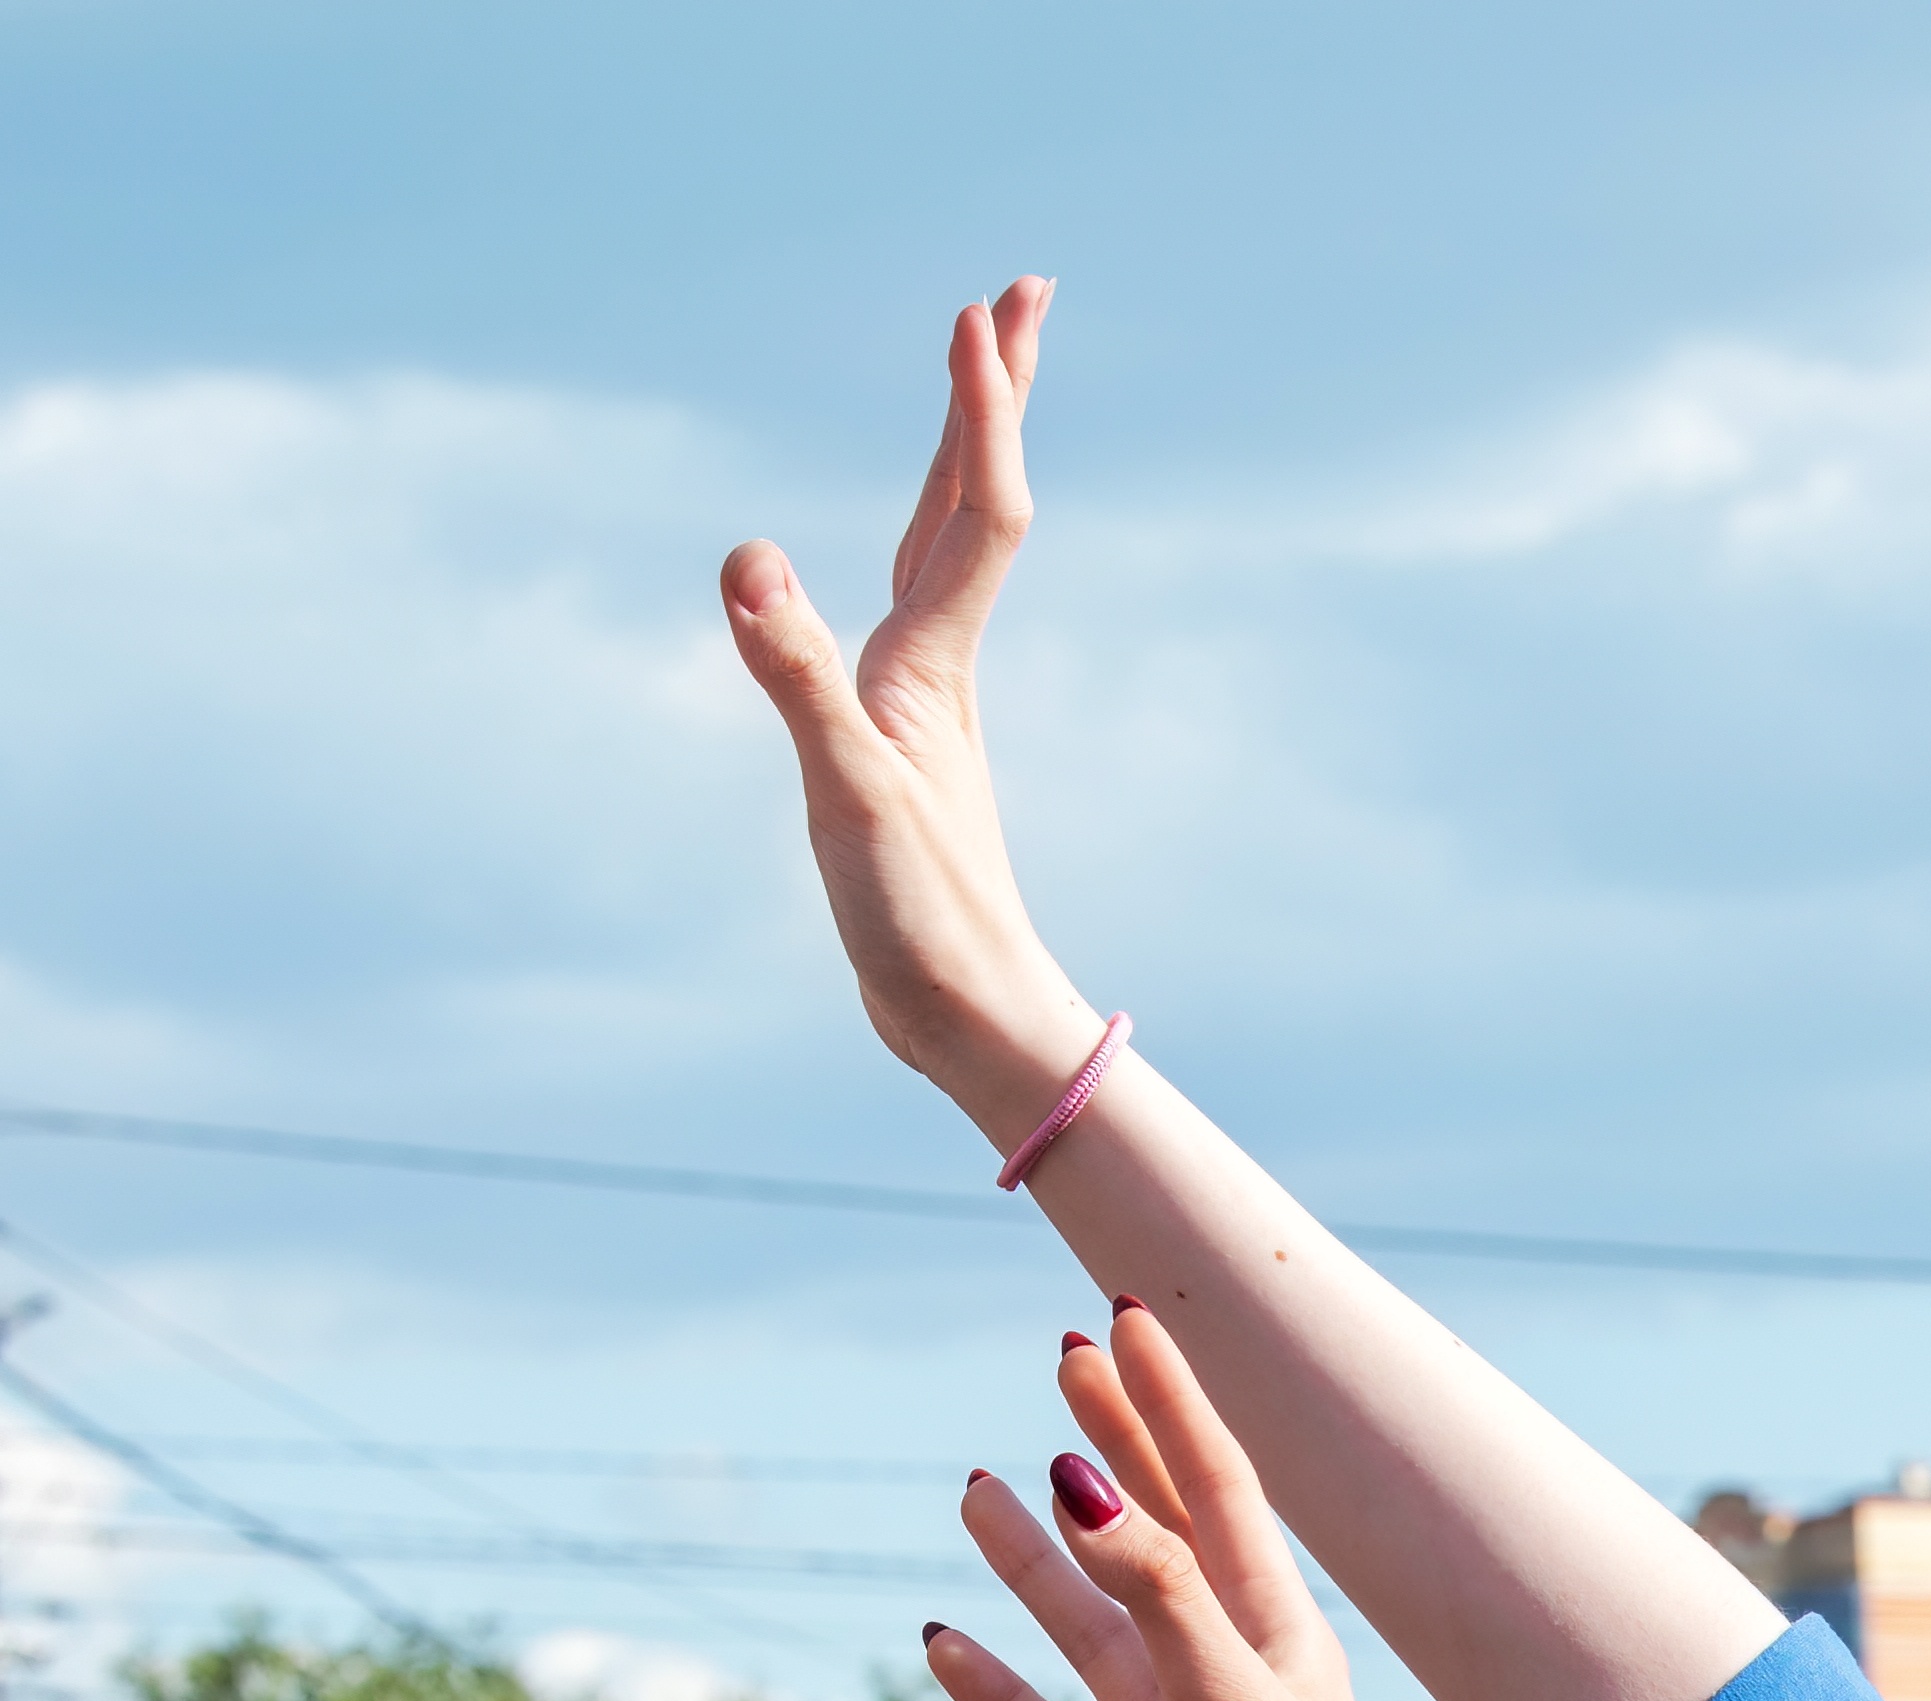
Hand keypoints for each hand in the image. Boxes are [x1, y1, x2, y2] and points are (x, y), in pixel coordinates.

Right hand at [719, 285, 1108, 1139]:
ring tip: (978, 377)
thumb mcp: (844, 796)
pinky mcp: (906, 735)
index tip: (983, 312)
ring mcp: (928, 697)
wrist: (971, 1019)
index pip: (974, 508)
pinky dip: (921, 543)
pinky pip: (917, 603)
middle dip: (995, 392)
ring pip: (952, 544)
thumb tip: (748, 563)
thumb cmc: (920, 920)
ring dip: (966, 451)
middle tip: (1021, 292)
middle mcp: (942, 664)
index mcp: (933, 665)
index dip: (979, 409)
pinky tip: (909, 556)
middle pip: (976, 498)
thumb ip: (794, 678)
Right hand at [921, 1309, 1559, 1700]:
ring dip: (1035, 1558)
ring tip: (976, 1483)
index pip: (1215, 1488)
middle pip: (1154, 1534)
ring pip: (1087, 1625)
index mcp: (1273, 1635)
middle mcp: (1222, 1673)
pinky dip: (995, 1685)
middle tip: (1059, 1358)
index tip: (1121, 1321)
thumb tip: (1082, 1481)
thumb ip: (1159, 1592)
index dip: (1168, 1405)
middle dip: (1109, 1448)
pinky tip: (943, 1636)